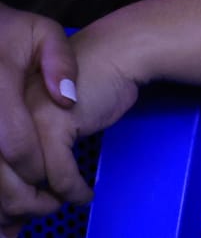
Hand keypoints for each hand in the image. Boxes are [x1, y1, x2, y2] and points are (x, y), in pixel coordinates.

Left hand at [3, 20, 145, 232]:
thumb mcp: (44, 121)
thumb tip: (8, 214)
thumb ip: (25, 155)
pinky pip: (59, 172)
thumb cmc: (84, 86)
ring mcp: (25, 119)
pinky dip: (72, 190)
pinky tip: (84, 193)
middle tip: (31, 218)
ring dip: (43, 203)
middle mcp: (2, 115)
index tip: (9, 220)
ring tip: (58, 206)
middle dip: (16, 207)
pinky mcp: (54, 123)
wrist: (117, 53)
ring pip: (25, 182)